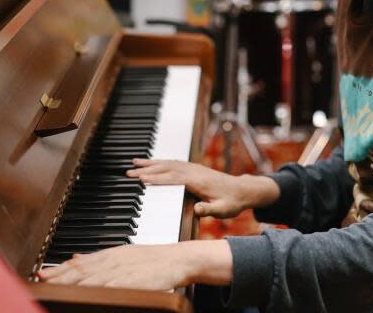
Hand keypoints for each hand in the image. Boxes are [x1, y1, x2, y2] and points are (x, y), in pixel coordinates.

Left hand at [38, 240, 231, 288]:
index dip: (60, 269)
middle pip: (81, 270)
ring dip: (71, 282)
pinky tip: (84, 291)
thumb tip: (75, 258)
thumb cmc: (153, 260)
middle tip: (41, 280)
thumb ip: (99, 258)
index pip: (80, 262)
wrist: (179, 259)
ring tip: (54, 286)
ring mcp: (122, 270)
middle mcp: (113, 260)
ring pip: (91, 277)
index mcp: (110, 254)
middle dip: (59, 276)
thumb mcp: (123, 254)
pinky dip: (95, 288)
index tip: (42, 274)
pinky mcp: (132, 280)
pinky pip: (110, 285)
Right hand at [127, 159, 279, 217]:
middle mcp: (194, 171)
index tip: (142, 179)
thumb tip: (197, 210)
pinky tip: (151, 163)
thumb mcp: (224, 210)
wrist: (243, 190)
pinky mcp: (194, 169)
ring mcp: (194, 168)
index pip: (174, 179)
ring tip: (133, 163)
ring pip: (169, 163)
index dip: (158, 179)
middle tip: (129, 173)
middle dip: (147, 169)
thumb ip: (210, 210)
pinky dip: (160, 162)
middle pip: (167, 168)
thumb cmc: (233, 202)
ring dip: (151, 163)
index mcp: (199, 181)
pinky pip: (173, 163)